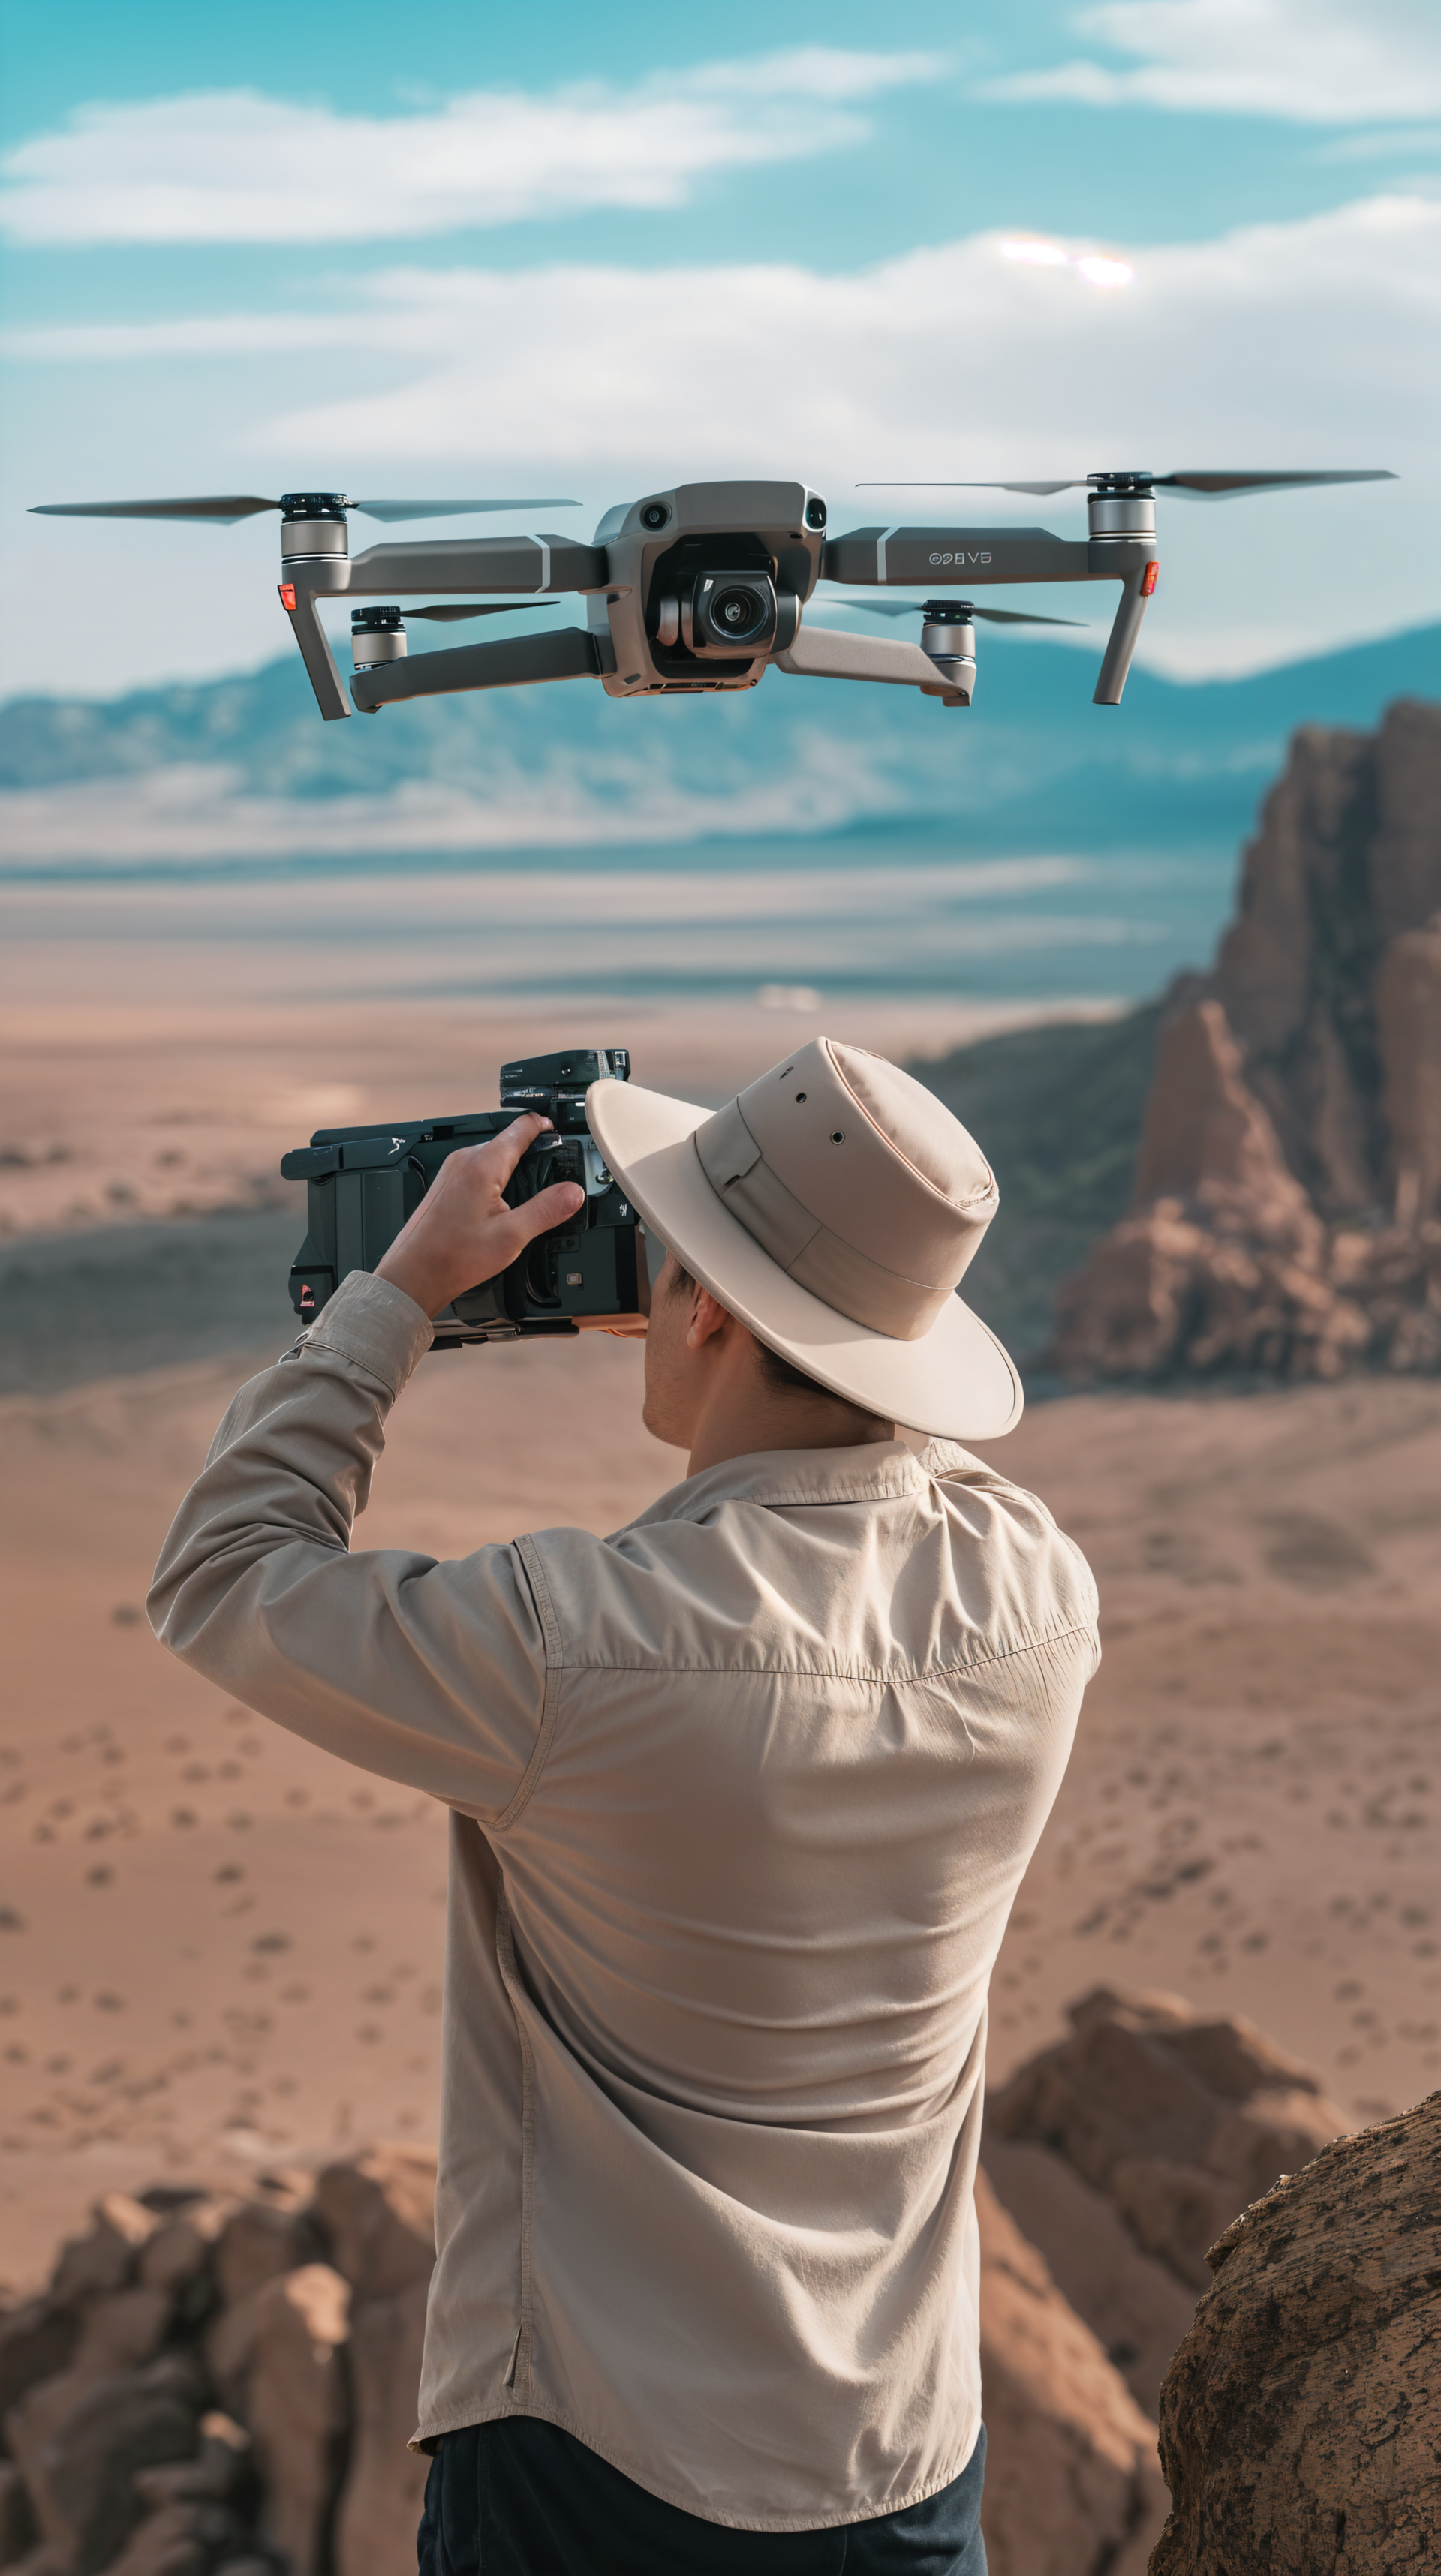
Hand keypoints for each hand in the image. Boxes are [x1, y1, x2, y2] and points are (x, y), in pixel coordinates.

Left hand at [374, 1115, 584, 1320]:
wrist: (415, 1274)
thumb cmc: (453, 1256)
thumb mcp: (512, 1236)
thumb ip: (547, 1210)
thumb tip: (573, 1192)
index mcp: (482, 1165)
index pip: (520, 1127)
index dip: (544, 1127)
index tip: (558, 1132)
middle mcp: (464, 1160)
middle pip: (507, 1142)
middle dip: (531, 1153)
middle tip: (553, 1172)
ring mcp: (452, 1171)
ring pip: (492, 1158)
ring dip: (512, 1169)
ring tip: (529, 1193)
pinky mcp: (446, 1185)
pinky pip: (478, 1171)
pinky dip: (495, 1181)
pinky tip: (500, 1207)